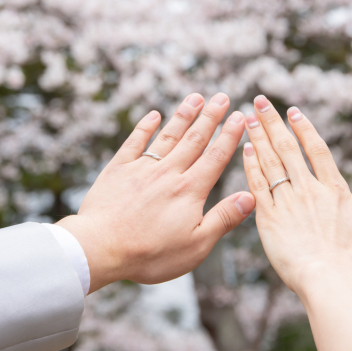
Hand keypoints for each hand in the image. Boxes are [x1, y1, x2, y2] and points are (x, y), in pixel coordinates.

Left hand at [57, 93, 254, 292]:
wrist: (100, 248)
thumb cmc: (151, 254)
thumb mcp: (196, 245)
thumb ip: (223, 219)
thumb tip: (250, 197)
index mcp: (190, 190)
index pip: (216, 157)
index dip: (229, 136)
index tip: (240, 117)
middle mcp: (168, 173)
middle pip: (194, 139)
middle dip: (211, 117)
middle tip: (222, 97)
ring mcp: (142, 168)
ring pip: (168, 136)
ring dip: (183, 115)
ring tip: (195, 97)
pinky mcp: (117, 170)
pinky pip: (134, 142)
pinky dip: (144, 127)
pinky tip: (153, 115)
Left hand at [242, 95, 351, 293]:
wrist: (329, 282)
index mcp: (335, 191)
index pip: (317, 150)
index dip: (304, 128)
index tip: (293, 111)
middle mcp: (309, 190)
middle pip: (288, 148)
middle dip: (273, 122)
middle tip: (260, 101)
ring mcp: (288, 202)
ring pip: (270, 162)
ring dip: (258, 138)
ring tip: (249, 118)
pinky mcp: (269, 219)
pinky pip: (257, 186)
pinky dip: (250, 166)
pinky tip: (244, 150)